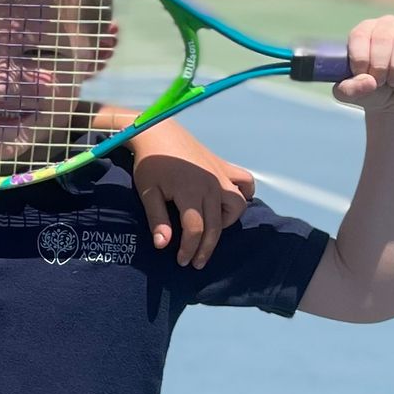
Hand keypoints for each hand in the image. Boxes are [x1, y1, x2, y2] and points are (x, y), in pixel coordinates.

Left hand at [128, 122, 255, 268]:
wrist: (158, 131)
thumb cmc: (150, 163)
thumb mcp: (147, 192)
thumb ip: (157, 219)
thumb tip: (163, 245)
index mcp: (189, 192)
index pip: (195, 229)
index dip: (189, 249)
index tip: (182, 262)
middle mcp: (210, 185)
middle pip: (216, 225)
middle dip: (206, 248)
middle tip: (196, 262)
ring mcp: (220, 175)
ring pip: (238, 206)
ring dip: (227, 222)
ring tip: (211, 231)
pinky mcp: (224, 167)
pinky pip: (245, 182)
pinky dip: (244, 194)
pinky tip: (230, 203)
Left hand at [333, 16, 393, 112]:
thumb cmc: (370, 90)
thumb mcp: (351, 94)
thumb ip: (349, 89)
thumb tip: (368, 81)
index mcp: (363, 31)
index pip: (360, 36)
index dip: (361, 59)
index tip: (364, 76)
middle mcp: (386, 24)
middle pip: (382, 38)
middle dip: (380, 67)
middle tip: (381, 82)